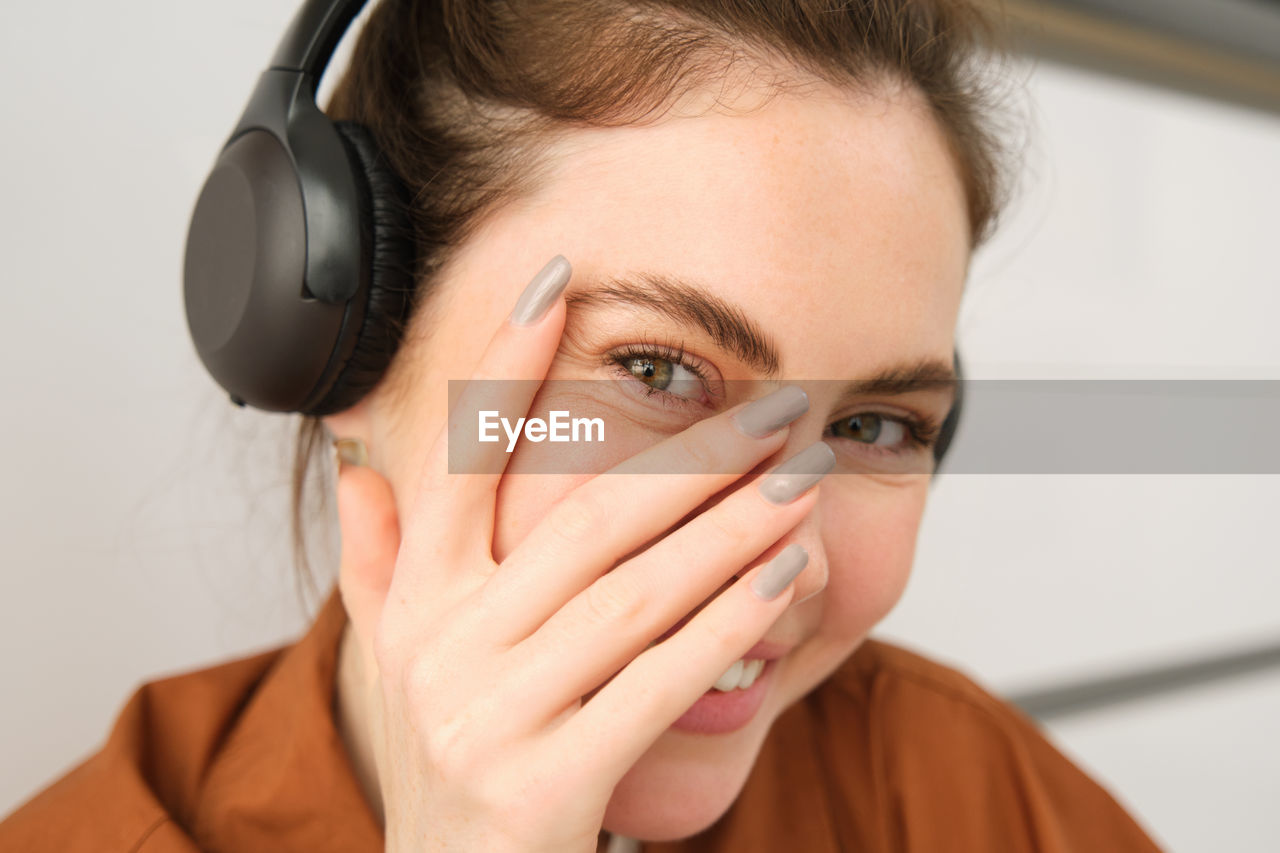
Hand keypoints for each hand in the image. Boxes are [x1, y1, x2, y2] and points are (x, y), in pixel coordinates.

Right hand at [335, 255, 828, 851]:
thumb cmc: (449, 758)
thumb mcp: (399, 656)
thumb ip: (380, 561)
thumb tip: (358, 467)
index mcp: (418, 600)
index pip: (460, 458)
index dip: (505, 363)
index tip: (560, 281)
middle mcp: (445, 646)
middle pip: (587, 521)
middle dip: (692, 458)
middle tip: (775, 408)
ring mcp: (491, 714)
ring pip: (637, 593)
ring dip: (732, 529)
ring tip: (801, 479)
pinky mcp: (546, 780)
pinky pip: (660, 681)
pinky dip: (732, 623)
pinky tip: (789, 576)